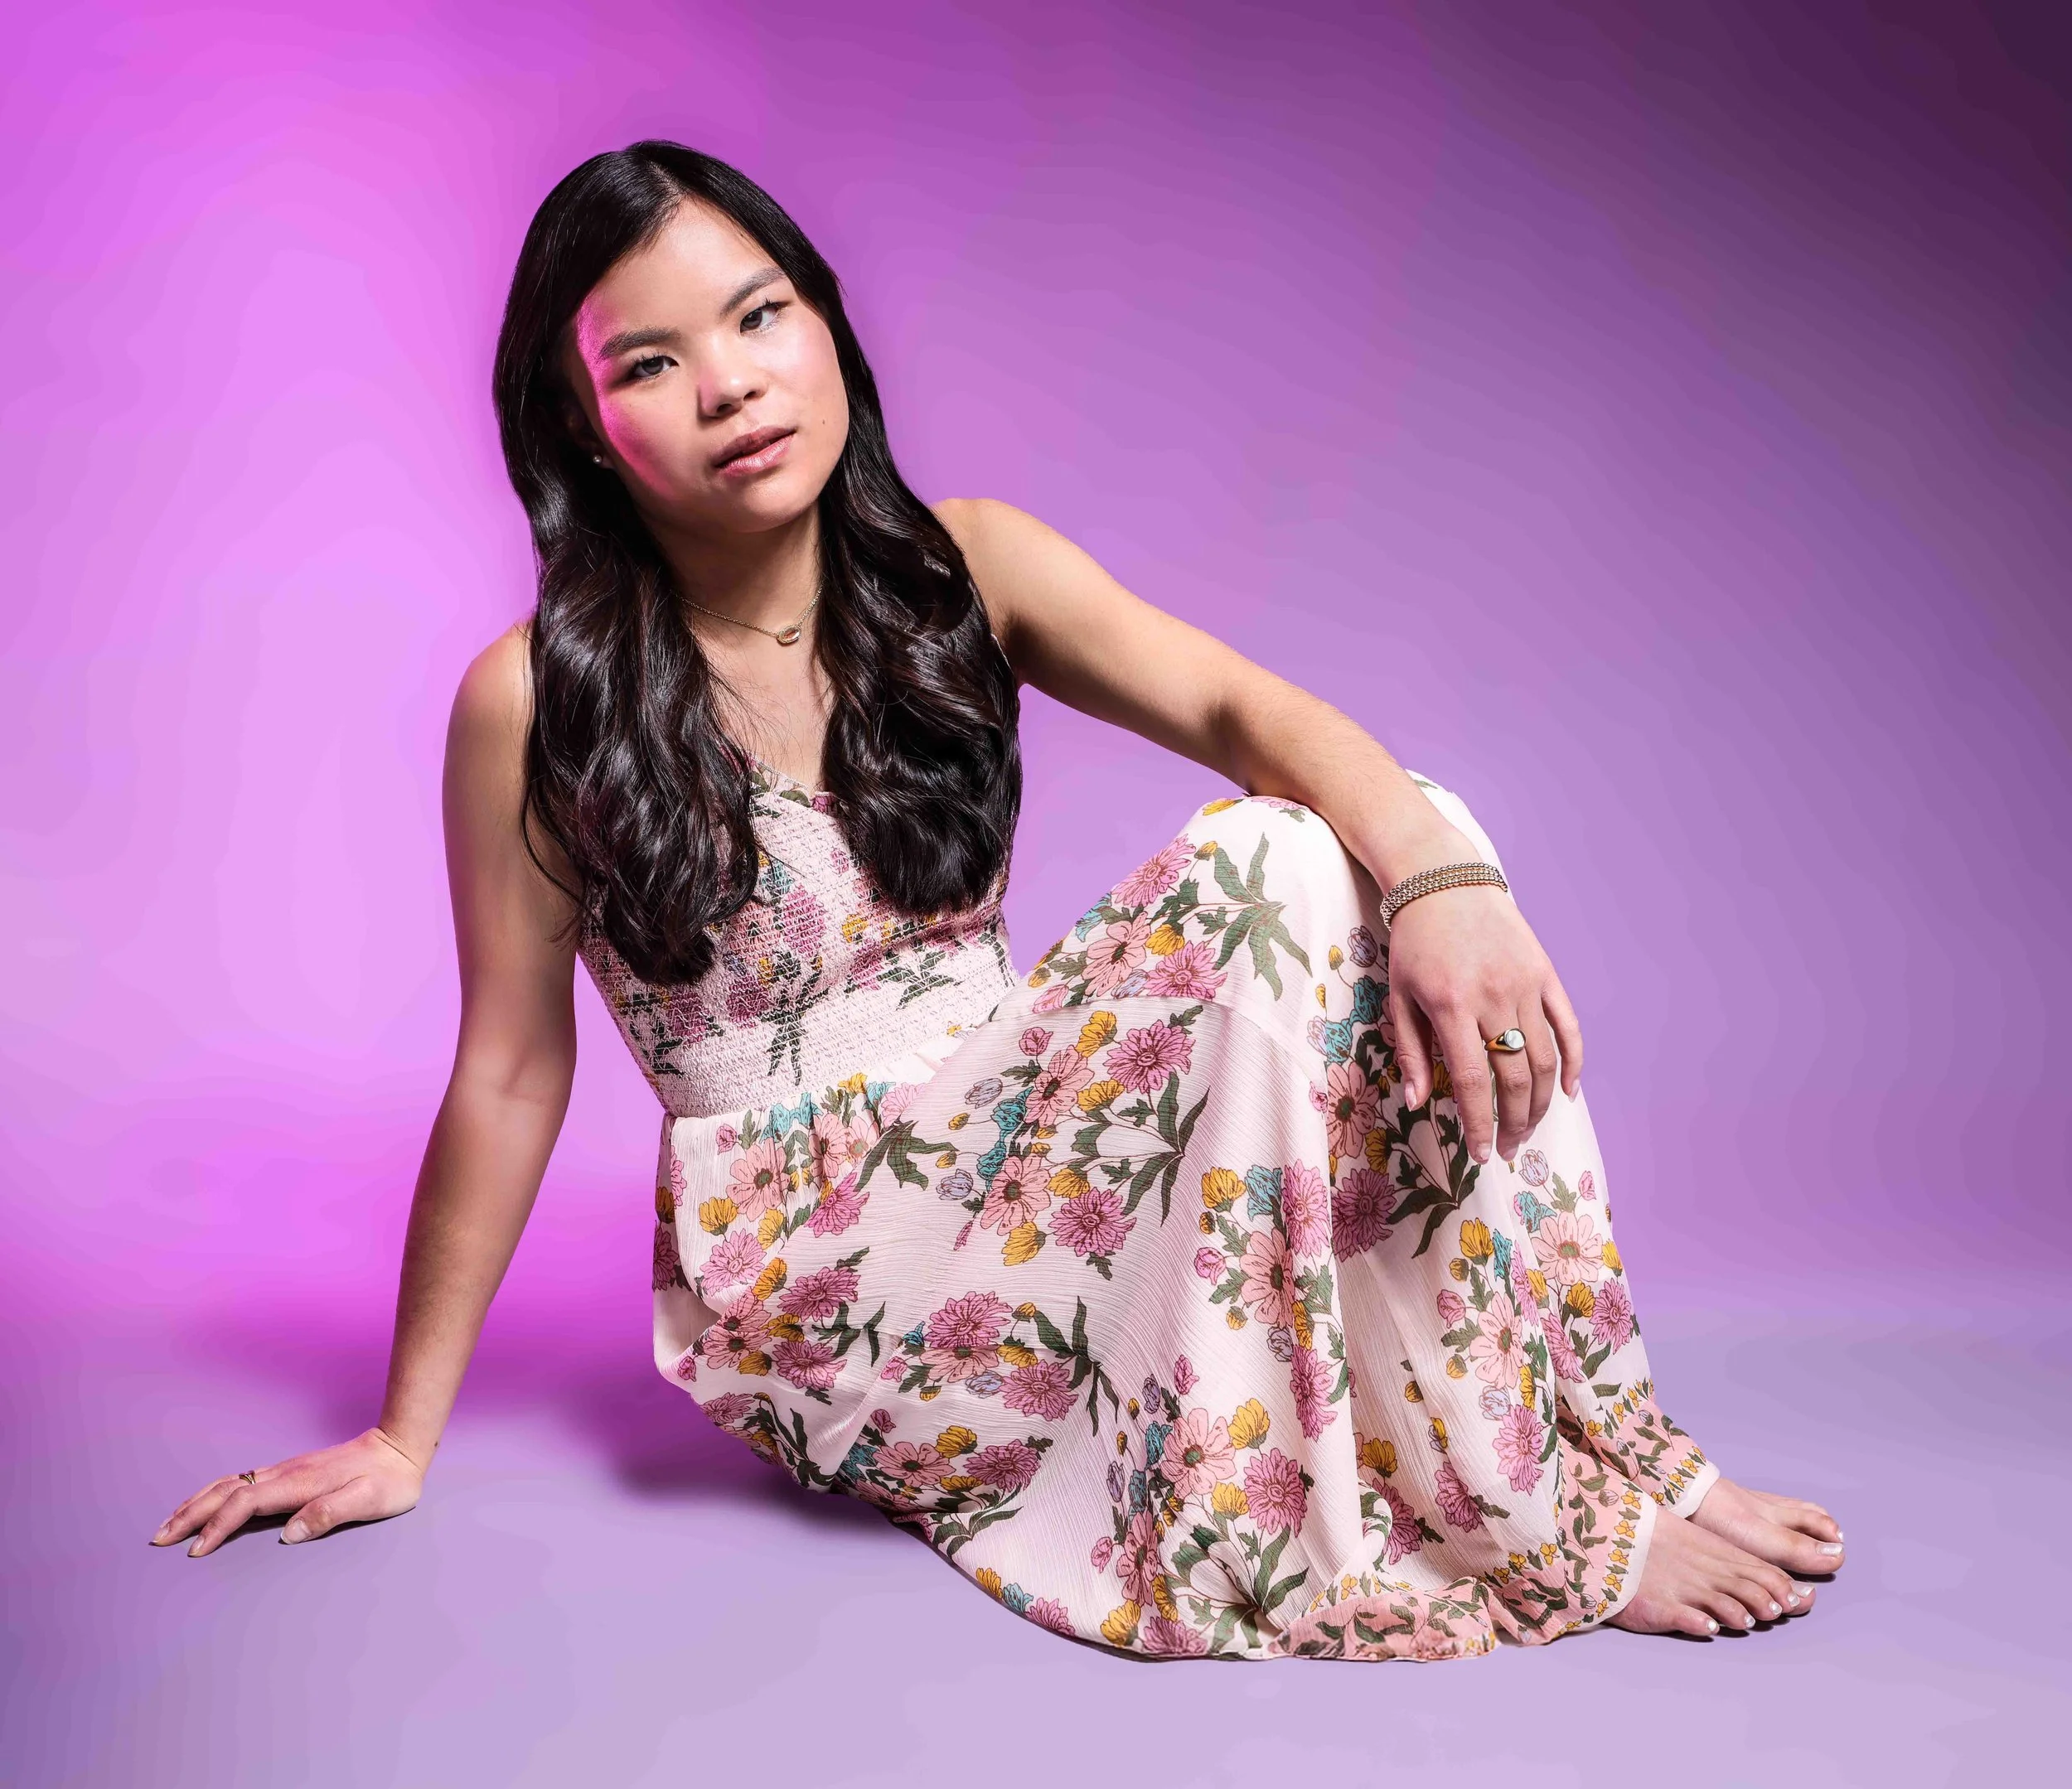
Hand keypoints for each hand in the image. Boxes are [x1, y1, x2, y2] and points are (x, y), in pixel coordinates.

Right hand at [151, 1426, 429, 1556]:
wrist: (399, 1448)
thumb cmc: (388, 1481)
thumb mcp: (369, 1501)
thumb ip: (330, 1514)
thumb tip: (288, 1534)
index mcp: (300, 1483)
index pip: (246, 1503)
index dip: (218, 1526)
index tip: (196, 1550)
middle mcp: (285, 1473)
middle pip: (226, 1490)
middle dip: (190, 1514)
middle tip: (159, 1538)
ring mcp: (285, 1470)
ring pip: (228, 1483)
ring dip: (196, 1503)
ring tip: (169, 1524)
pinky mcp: (288, 1472)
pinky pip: (240, 1482)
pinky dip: (213, 1495)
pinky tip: (206, 1505)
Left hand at [1382, 878, 1582, 1163]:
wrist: (1445, 882)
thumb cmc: (1414, 944)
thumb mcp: (1398, 996)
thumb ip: (1410, 1052)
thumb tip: (1419, 1104)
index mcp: (1451, 1005)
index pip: (1474, 1081)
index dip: (1480, 1124)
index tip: (1480, 1154)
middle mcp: (1494, 997)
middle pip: (1516, 1076)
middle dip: (1514, 1123)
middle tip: (1507, 1148)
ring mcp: (1525, 984)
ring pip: (1545, 1058)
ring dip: (1541, 1102)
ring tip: (1528, 1128)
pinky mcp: (1545, 973)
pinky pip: (1568, 1026)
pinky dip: (1573, 1062)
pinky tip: (1567, 1092)